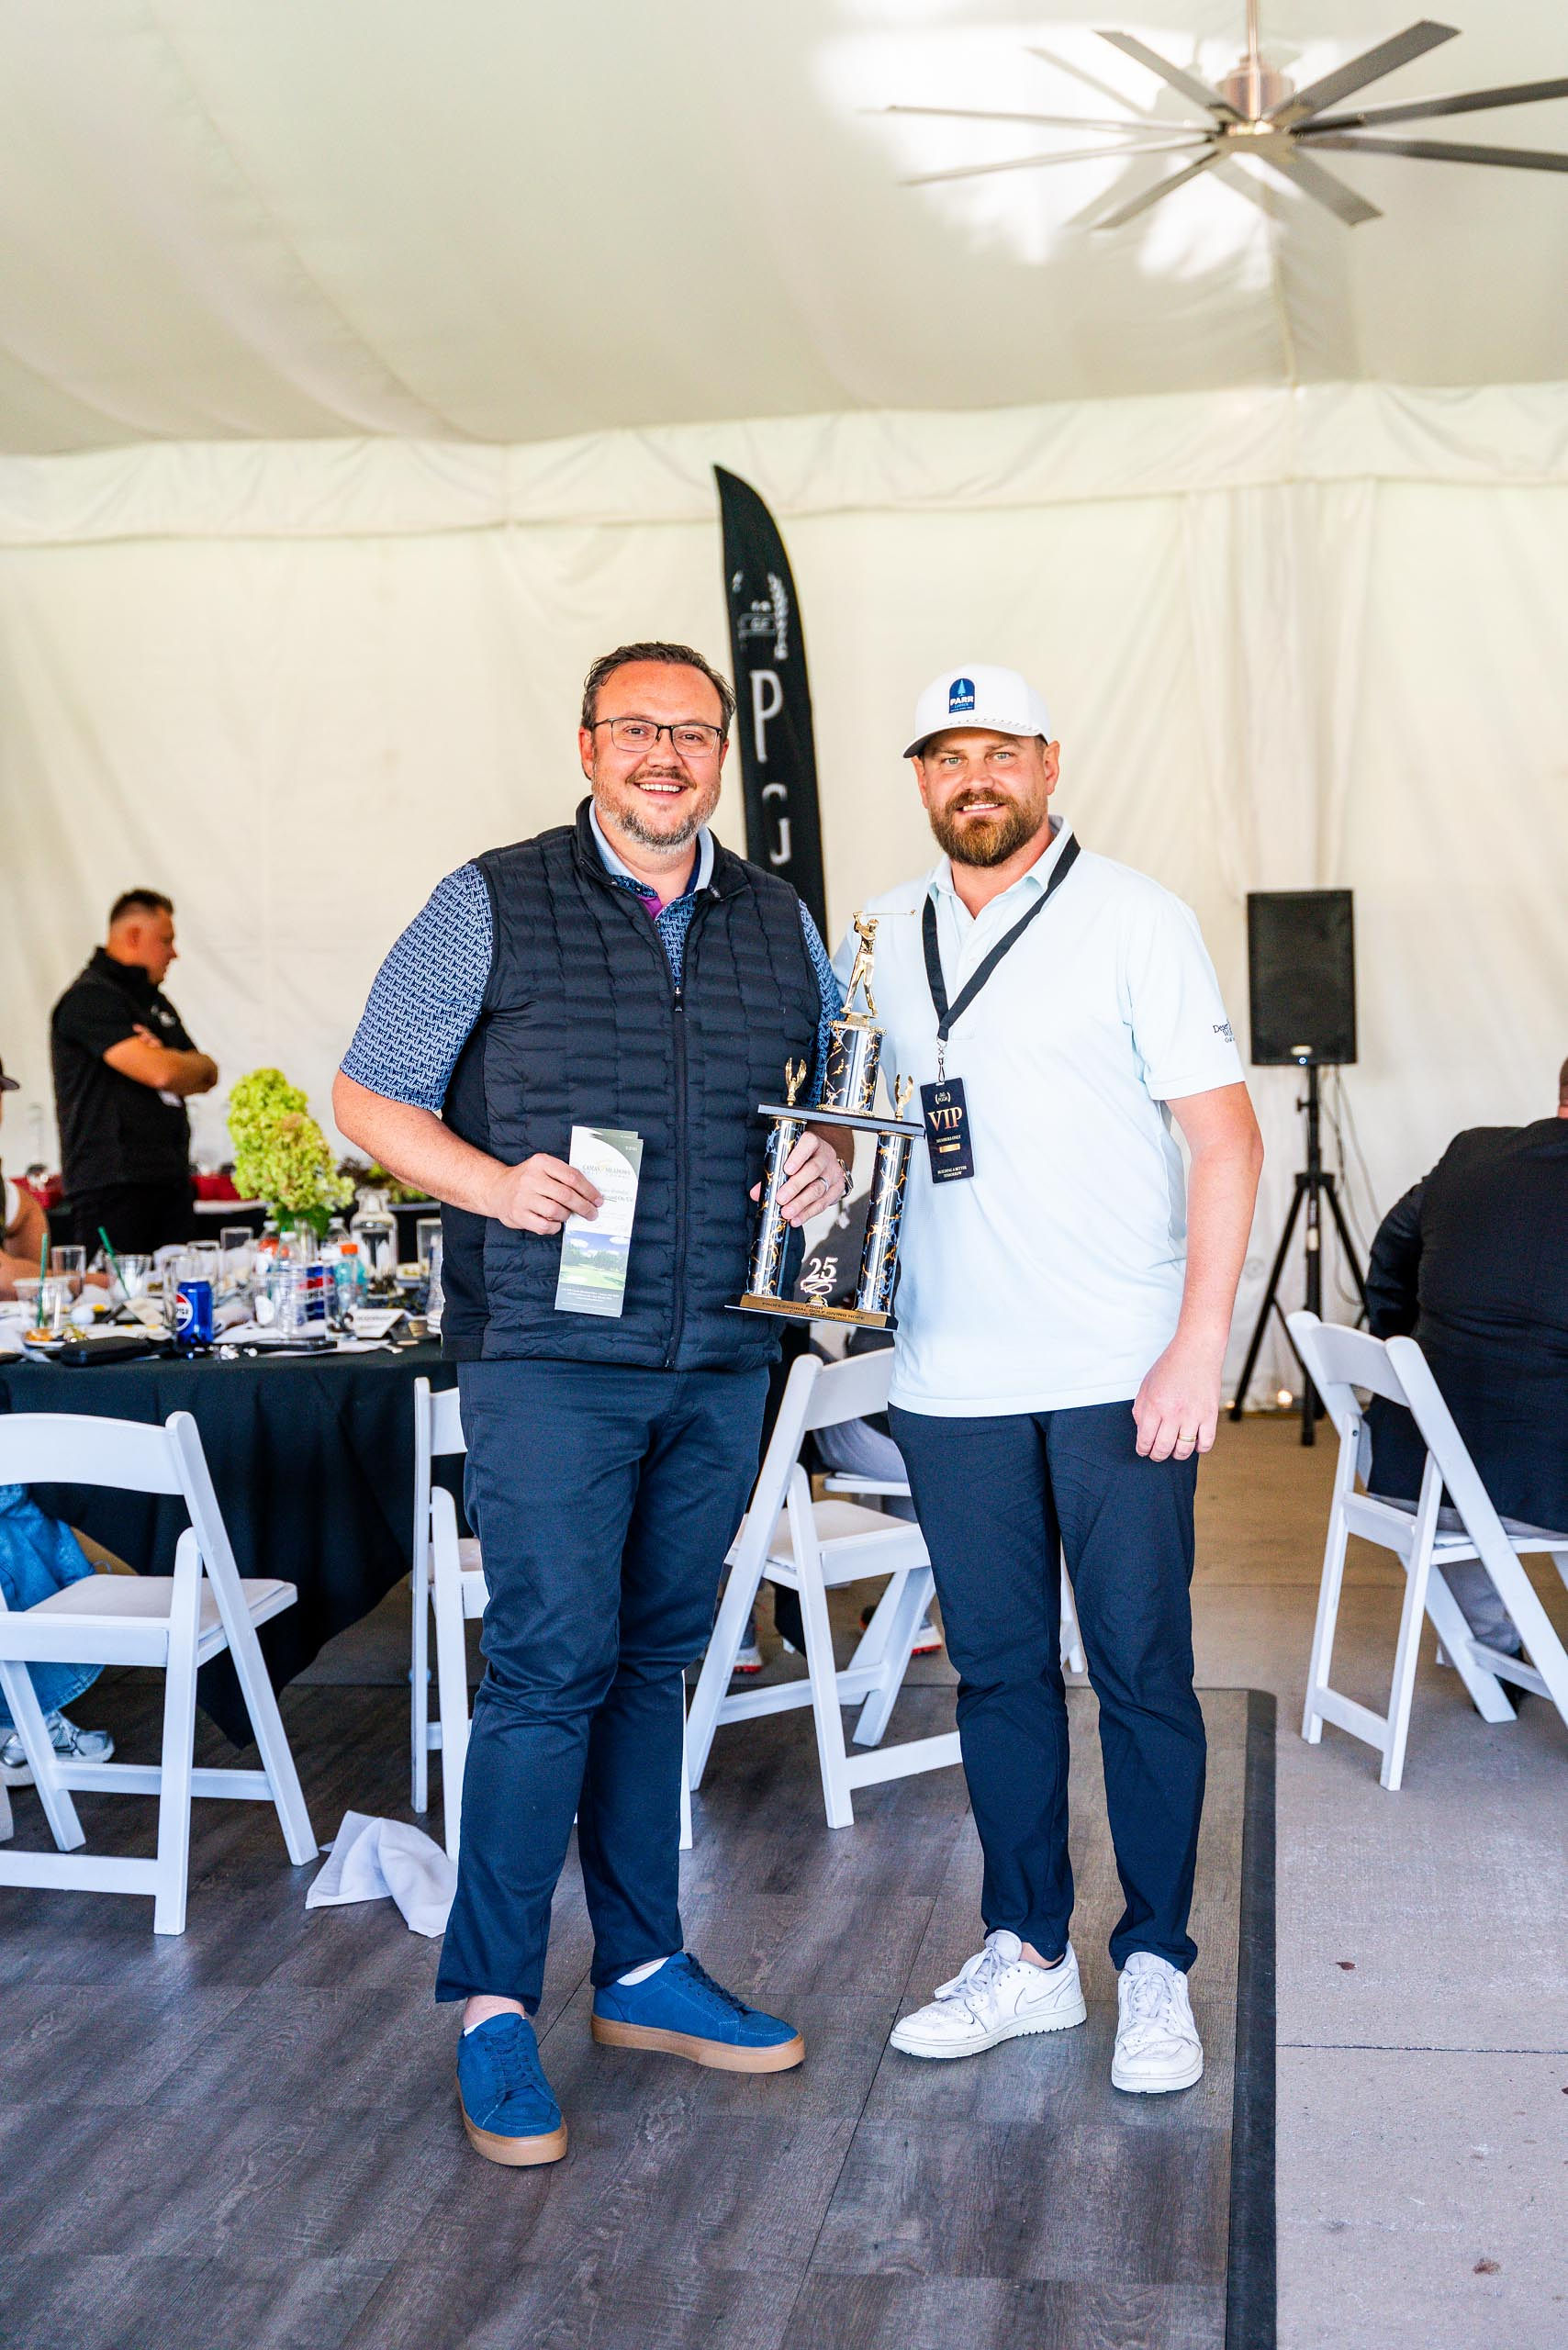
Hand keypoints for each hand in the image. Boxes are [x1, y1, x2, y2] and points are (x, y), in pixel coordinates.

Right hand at [486, 1154, 601, 1236]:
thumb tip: (591, 1195)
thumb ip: (564, 1177)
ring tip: (566, 1215)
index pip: (572, 1177)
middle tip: (592, 1214)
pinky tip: (554, 1223)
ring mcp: (523, 1197)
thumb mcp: (544, 1169)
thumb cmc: (528, 1180)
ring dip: (566, 1216)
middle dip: (584, 1207)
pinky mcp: (518, 1214)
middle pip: (567, 1195)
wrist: (497, 1189)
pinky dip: (554, 1226)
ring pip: (556, 1211)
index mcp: (541, 1163)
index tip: (598, 1200)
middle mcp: (531, 1178)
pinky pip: (545, 1226)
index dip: (589, 1191)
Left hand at [749, 1130, 849, 1227]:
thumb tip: (756, 1193)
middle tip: (780, 1199)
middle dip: (795, 1187)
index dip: (798, 1156)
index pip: (809, 1144)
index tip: (787, 1170)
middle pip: (812, 1170)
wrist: (826, 1163)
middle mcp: (825, 1156)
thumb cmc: (802, 1160)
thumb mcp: (789, 1159)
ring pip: (818, 1189)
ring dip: (801, 1203)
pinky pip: (823, 1203)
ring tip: (787, 1213)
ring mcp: (833, 1173)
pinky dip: (808, 1213)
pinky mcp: (838, 1188)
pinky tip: (797, 1219)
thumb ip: (772, 1173)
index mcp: (813, 1143)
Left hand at [1132, 1335, 1223, 1462]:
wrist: (1197, 1350)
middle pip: (1163, 1449)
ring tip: (1175, 1449)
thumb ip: (1140, 1409)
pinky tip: (1194, 1442)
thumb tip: (1142, 1431)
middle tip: (1157, 1454)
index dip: (1143, 1450)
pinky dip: (1199, 1448)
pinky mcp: (1210, 1415)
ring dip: (1177, 1455)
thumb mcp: (1146, 1385)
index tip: (1144, 1451)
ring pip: (1184, 1450)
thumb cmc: (1171, 1366)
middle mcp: (1173, 1412)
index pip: (1145, 1440)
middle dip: (1157, 1456)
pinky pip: (1206, 1444)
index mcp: (1154, 1405)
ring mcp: (1193, 1415)